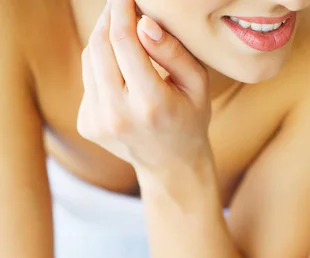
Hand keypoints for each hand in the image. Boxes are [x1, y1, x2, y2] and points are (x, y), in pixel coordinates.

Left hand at [77, 0, 211, 179]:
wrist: (171, 165)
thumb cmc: (189, 118)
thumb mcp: (197, 84)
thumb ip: (173, 51)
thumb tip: (143, 22)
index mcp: (150, 104)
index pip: (122, 41)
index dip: (121, 10)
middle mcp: (118, 116)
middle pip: (99, 46)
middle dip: (109, 18)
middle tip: (123, 6)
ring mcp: (99, 123)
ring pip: (90, 60)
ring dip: (104, 40)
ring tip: (125, 38)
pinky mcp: (87, 125)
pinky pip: (88, 80)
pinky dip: (102, 68)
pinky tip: (122, 77)